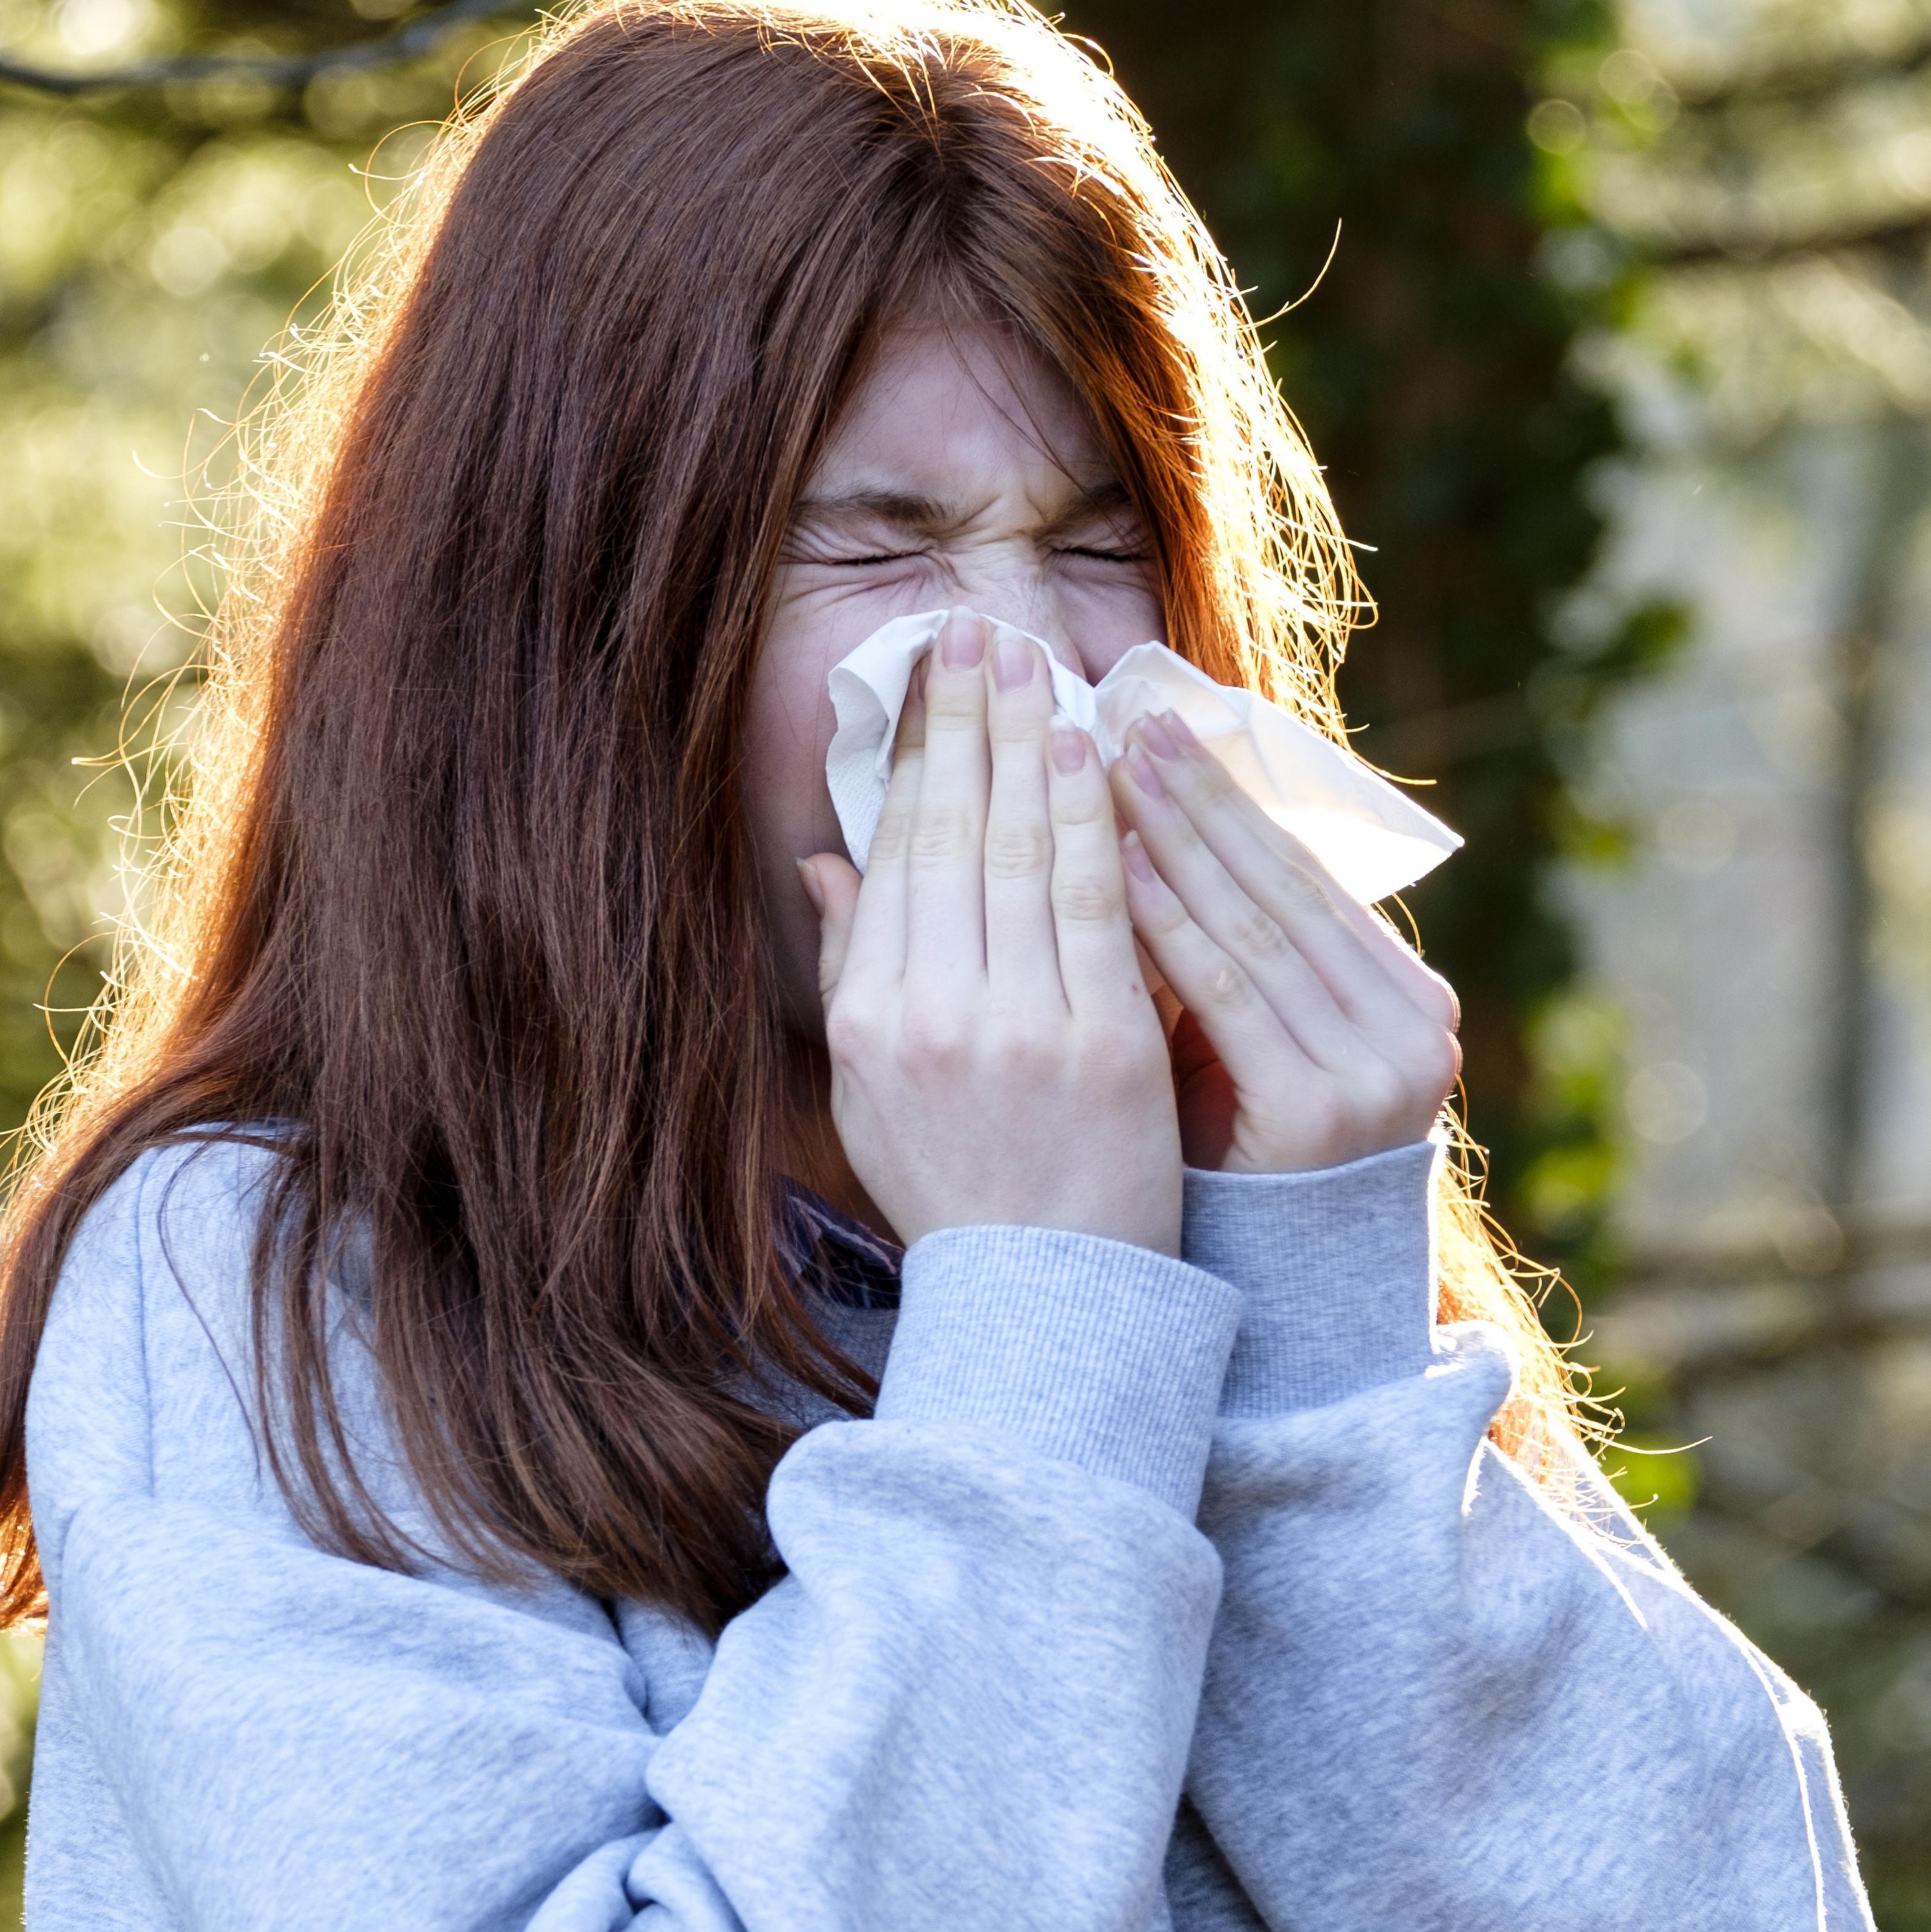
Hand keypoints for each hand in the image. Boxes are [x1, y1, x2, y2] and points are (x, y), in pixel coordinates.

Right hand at [800, 614, 1182, 1253]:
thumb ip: (853, 964)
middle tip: (980, 631)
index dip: (916, 756)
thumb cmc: (958, 1186)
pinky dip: (1093, 826)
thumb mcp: (871, 1088)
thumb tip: (826, 858)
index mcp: (870, 1021)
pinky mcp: (1104, 1046)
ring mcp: (1020, 1029)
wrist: (1043, 1300)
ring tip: (1039, 666)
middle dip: (969, 722)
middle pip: (952, 836)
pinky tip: (1095, 759)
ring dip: (1031, 748)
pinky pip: (1096, 910)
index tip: (930, 677)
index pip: (896, 856)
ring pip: (1021, 856)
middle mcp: (931, 1016)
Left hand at [1109, 711, 1460, 1174]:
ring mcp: (1376, 1071)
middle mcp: (1414, 1028)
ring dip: (1175, 841)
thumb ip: (1236, 943)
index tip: (1158, 731)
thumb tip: (1157, 813)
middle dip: (1199, 798)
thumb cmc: (1237, 1149)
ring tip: (1103, 772)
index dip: (1230, 800)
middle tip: (1123, 721)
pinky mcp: (1319, 1110)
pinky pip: (1227, 991)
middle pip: (1284, 887)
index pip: (1306, 877)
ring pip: (1255, 926)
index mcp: (1412, 998)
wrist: (1266, 1296)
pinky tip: (1108, 867)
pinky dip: (1167, 922)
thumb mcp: (1253, 1033)